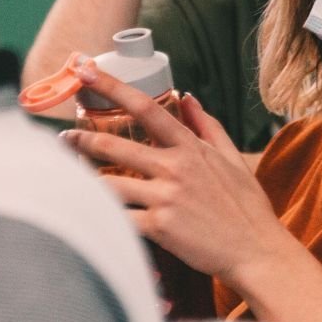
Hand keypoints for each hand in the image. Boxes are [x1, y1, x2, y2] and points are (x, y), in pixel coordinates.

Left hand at [60, 58, 293, 280]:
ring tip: (69, 178)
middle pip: (114, 147)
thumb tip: (187, 97)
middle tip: (65, 138)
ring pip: (108, 184)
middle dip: (82, 141)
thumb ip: (208, 126)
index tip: (87, 71)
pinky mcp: (160, 228)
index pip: (146, 108)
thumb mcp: (232, 158)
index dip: (112, 86)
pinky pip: (119, 218)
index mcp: (191, 148)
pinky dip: (101, 215)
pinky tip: (88, 214)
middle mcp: (176, 168)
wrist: (256, 250)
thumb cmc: (246, 207)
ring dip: (83, 179)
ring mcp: (167, 197)